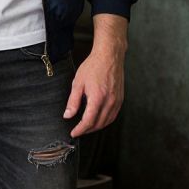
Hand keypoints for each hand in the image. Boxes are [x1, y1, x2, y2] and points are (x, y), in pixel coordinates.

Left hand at [64, 14, 127, 137]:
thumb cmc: (93, 67)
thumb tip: (68, 115)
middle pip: (98, 124)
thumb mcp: (78, 83)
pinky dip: (105, 121)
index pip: (88, 121)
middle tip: (78, 131)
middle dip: (87, 130)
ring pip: (107, 121)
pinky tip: (98, 120)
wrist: (109, 56)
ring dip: (96, 127)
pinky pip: (113, 115)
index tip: (73, 133)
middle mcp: (109, 101)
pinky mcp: (120, 99)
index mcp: (98, 98)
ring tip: (86, 128)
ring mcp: (117, 101)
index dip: (80, 130)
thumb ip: (73, 101)